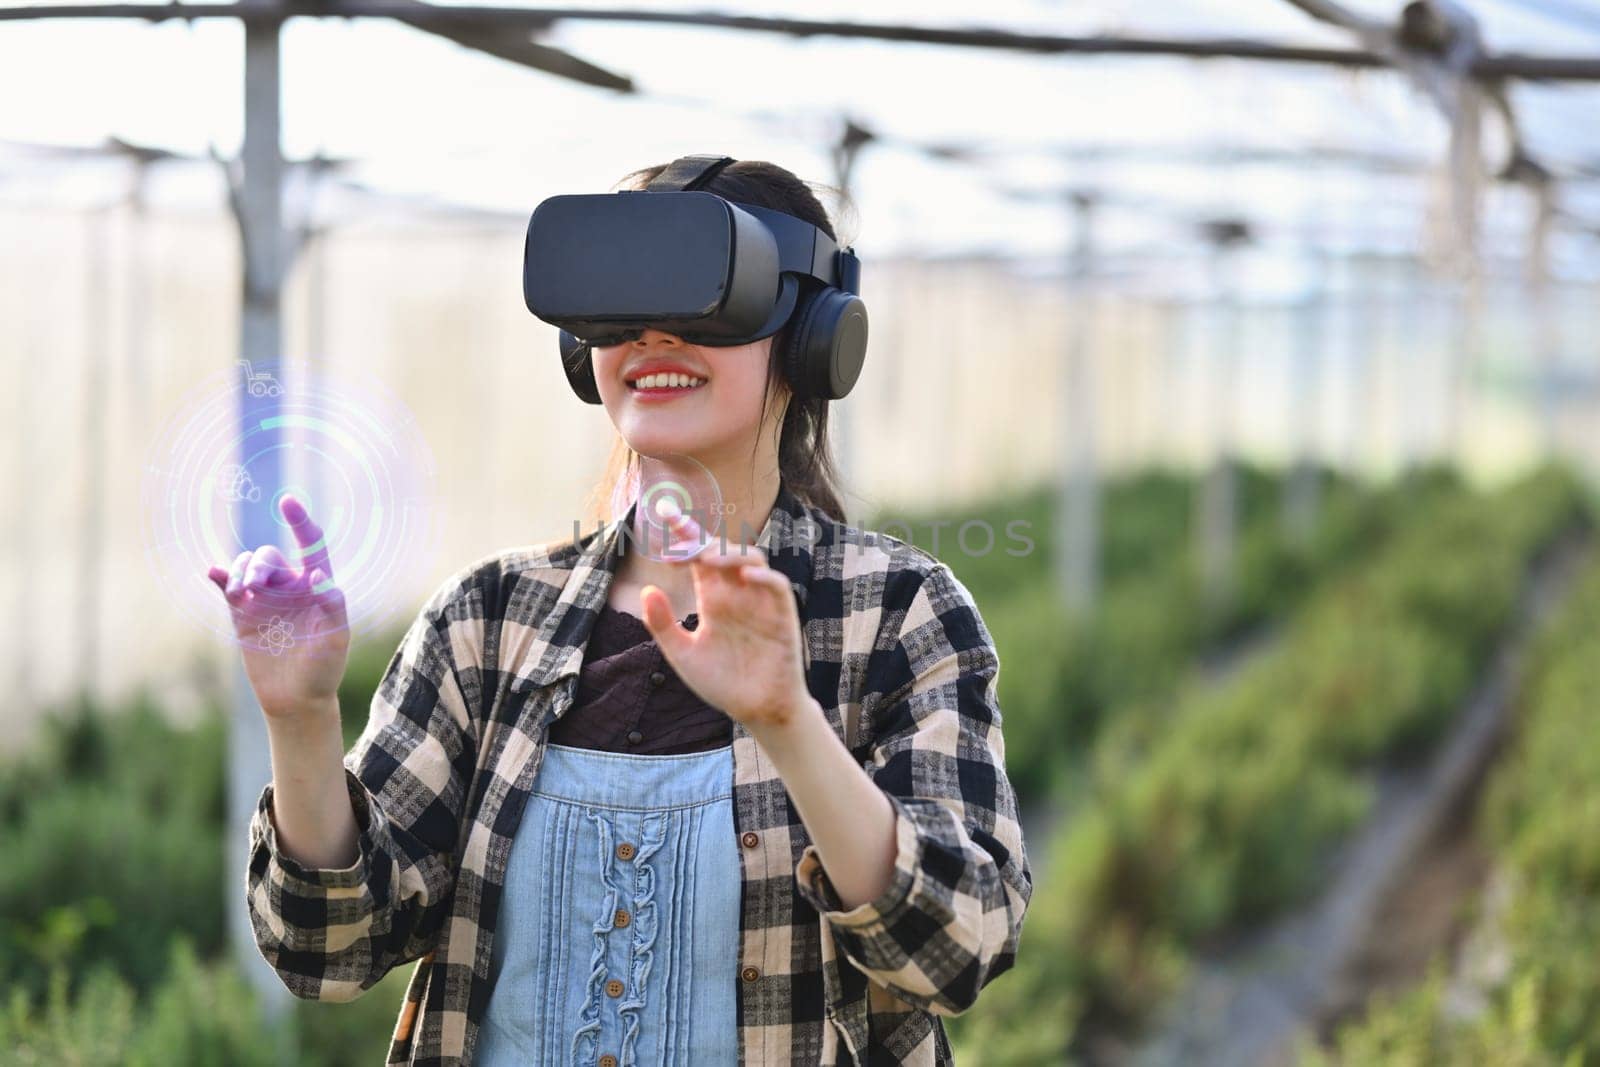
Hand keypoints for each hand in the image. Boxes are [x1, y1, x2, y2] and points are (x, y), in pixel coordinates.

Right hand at [205, 494, 349, 719]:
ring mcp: (264, 598)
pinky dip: (220, 576)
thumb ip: (332, 607)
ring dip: (239, 572)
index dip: (301, 522)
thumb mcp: (336, 640)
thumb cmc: (323, 669)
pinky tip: (213, 573)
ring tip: (238, 593)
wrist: (296, 699)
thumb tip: (321, 575)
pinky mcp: (242, 614)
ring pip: (246, 567)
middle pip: (269, 557)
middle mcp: (290, 586)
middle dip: (259, 566)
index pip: (311, 545)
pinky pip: (228, 586)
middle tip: (253, 586)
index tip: (287, 501)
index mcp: (317, 586)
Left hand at [638, 499, 812, 732]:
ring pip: (752, 560)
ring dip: (730, 554)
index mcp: (713, 599)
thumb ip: (663, 625)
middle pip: (723, 552)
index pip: (698, 559)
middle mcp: (736, 594)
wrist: (756, 712)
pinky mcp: (782, 617)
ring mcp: (760, 603)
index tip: (664, 516)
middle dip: (704, 541)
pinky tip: (745, 576)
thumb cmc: (723, 684)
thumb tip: (647, 589)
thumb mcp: (683, 655)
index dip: (685, 536)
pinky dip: (764, 577)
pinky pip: (778, 587)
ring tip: (707, 558)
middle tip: (681, 542)